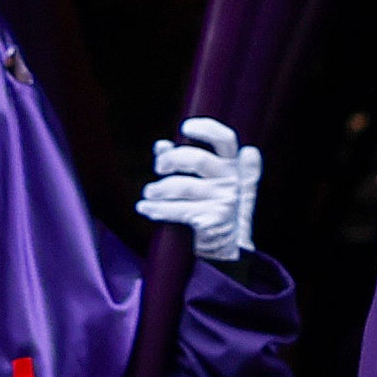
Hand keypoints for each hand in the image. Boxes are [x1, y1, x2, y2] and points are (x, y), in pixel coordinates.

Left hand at [138, 116, 261, 261]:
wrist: (223, 249)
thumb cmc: (210, 208)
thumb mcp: (205, 183)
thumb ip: (185, 162)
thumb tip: (161, 145)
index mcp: (231, 167)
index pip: (226, 140)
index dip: (207, 129)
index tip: (185, 127)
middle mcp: (231, 181)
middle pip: (198, 159)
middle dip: (171, 160)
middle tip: (159, 168)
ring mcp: (223, 201)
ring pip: (183, 186)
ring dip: (159, 189)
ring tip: (148, 193)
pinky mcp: (211, 220)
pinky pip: (177, 210)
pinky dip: (157, 209)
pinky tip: (145, 208)